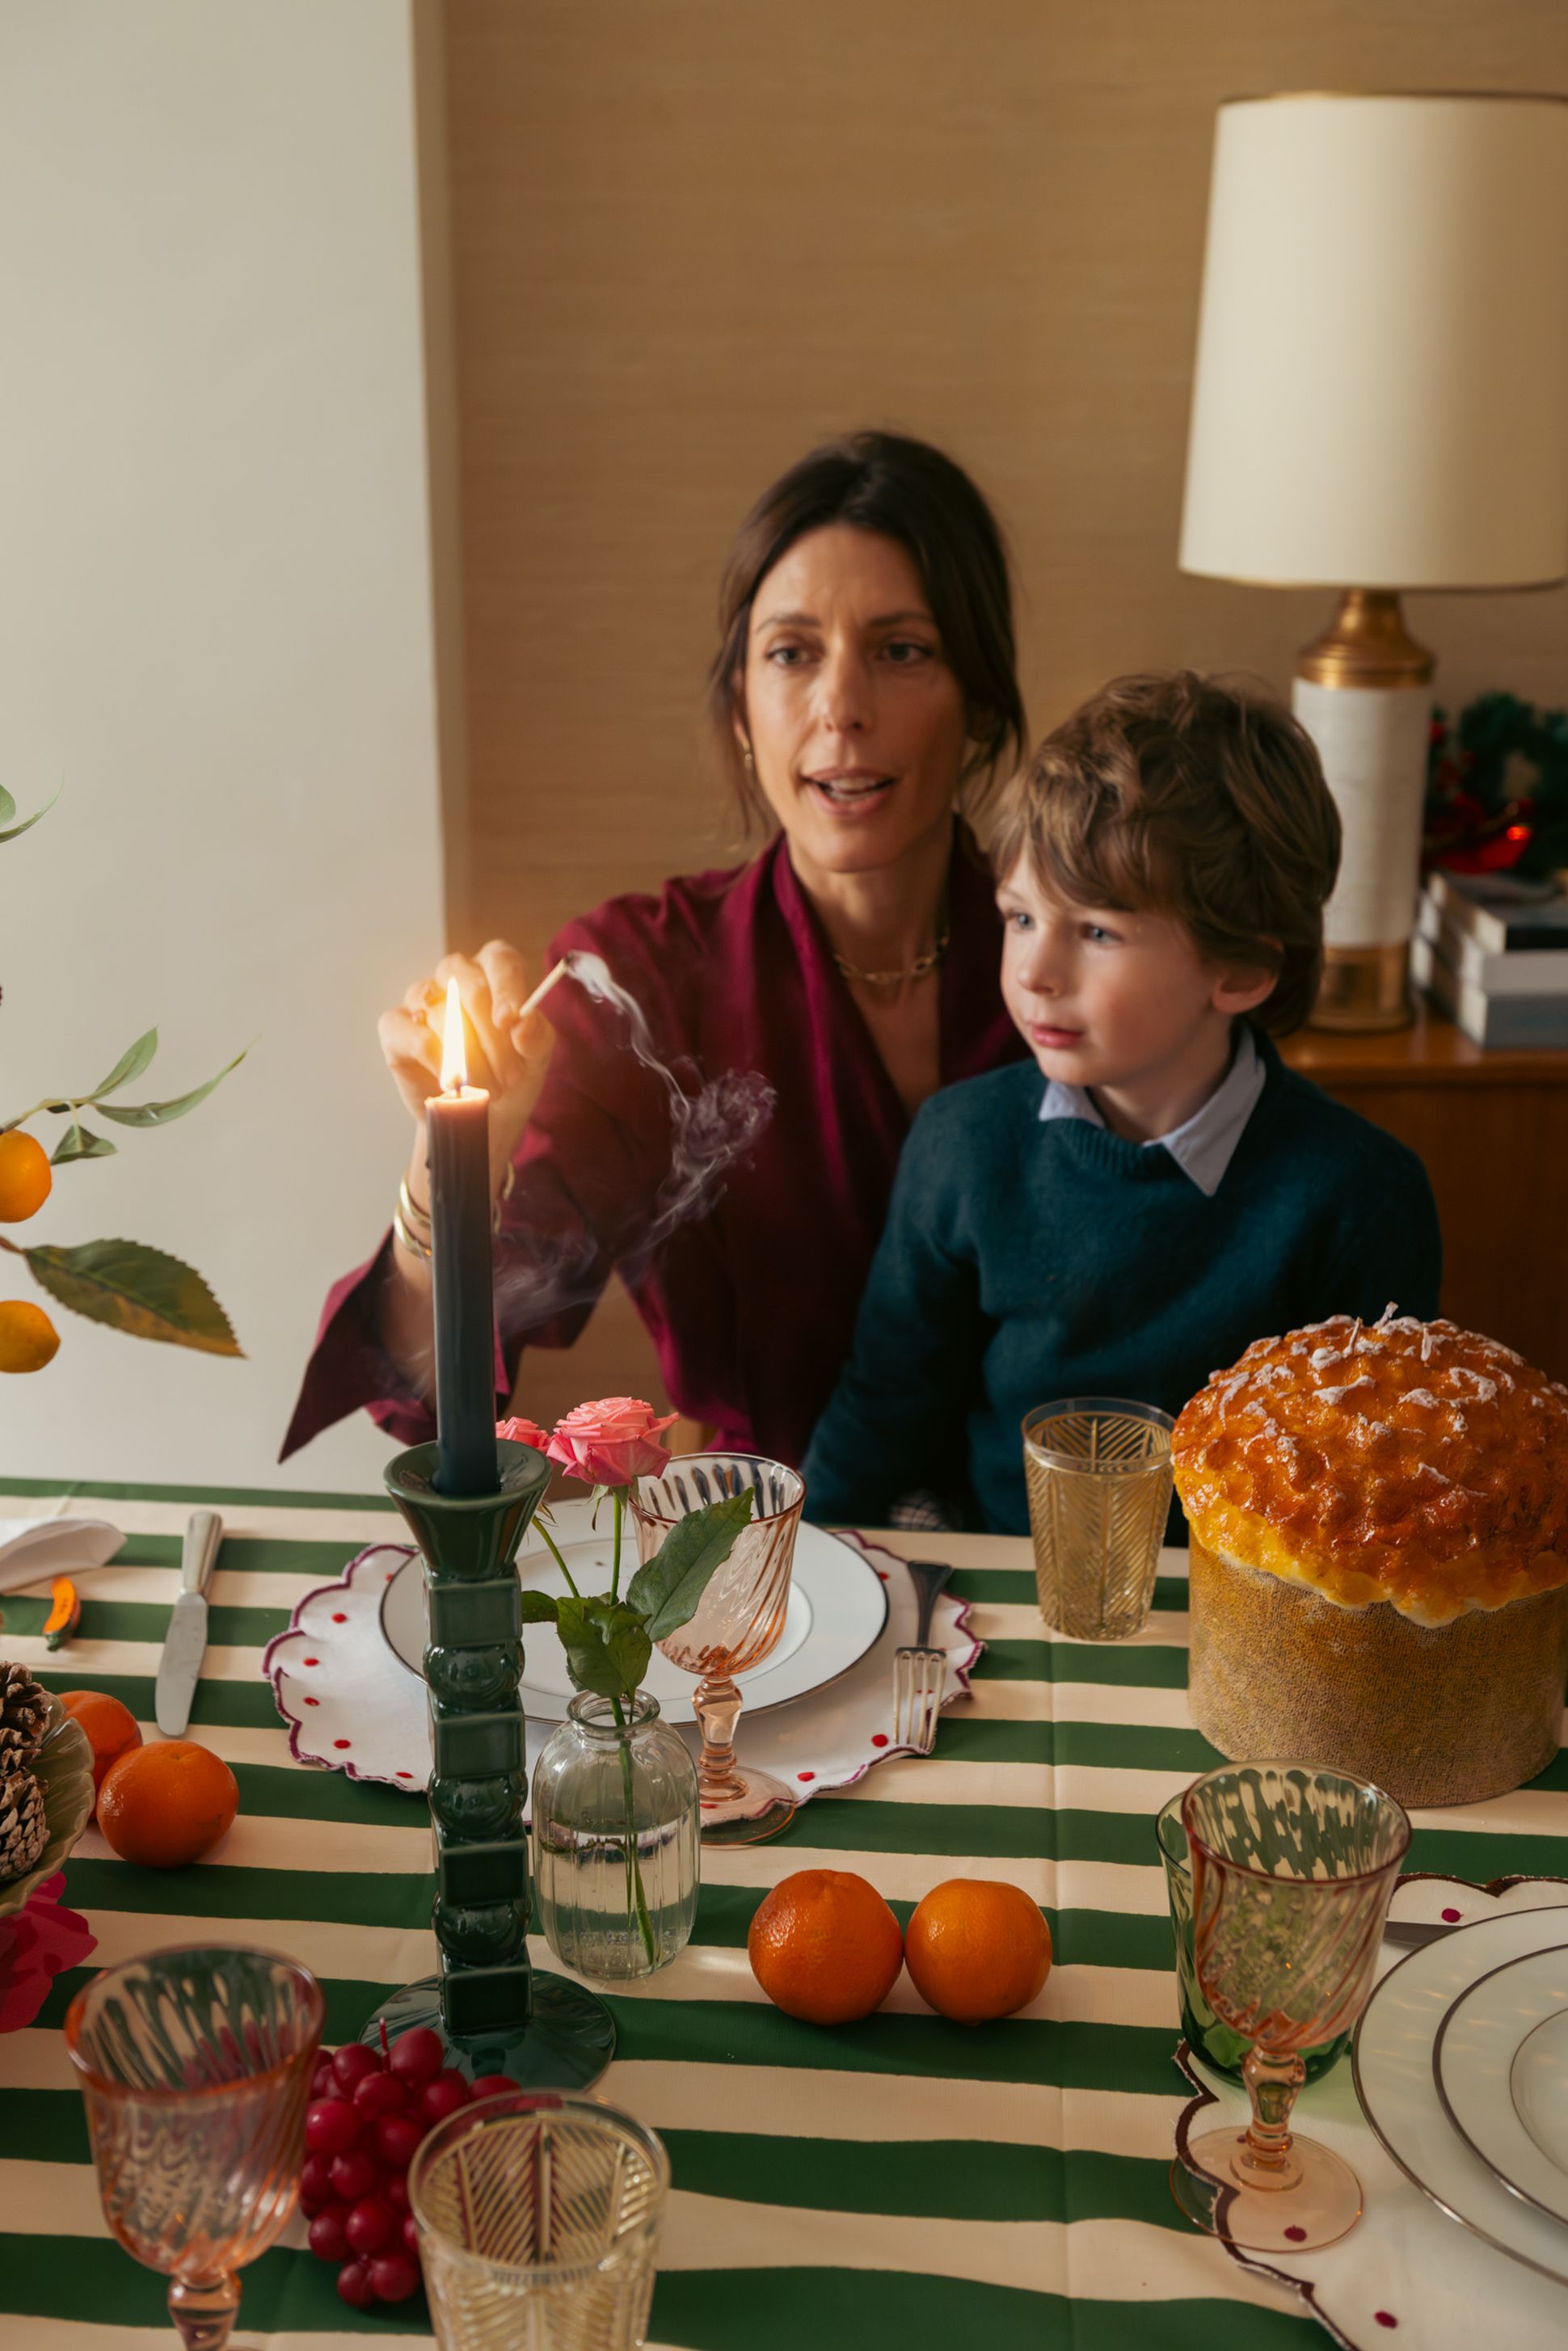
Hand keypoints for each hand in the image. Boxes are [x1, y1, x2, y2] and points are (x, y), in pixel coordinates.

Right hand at [379, 941, 554, 1185]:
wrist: (477, 1115)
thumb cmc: (509, 1076)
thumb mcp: (535, 1059)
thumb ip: (535, 1037)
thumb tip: (523, 1024)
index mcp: (493, 970)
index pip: (500, 961)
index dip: (506, 989)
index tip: (509, 1022)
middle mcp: (455, 975)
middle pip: (471, 988)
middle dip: (494, 1039)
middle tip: (510, 1077)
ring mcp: (421, 997)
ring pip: (444, 1016)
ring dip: (470, 1061)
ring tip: (487, 1088)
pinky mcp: (395, 1026)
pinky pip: (414, 1037)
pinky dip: (437, 1063)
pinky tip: (450, 1083)